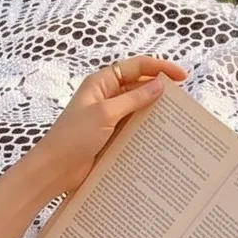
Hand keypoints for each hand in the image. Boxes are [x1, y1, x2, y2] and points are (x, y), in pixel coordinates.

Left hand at [32, 56, 189, 195]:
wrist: (54, 170)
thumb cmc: (73, 137)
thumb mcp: (105, 113)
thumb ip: (133, 99)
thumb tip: (159, 86)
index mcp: (102, 82)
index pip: (137, 67)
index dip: (160, 69)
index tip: (182, 77)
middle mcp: (106, 97)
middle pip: (139, 87)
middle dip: (159, 92)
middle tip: (182, 102)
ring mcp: (108, 118)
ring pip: (137, 110)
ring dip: (154, 113)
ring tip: (176, 120)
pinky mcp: (110, 137)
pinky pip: (132, 129)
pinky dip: (145, 131)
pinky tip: (160, 138)